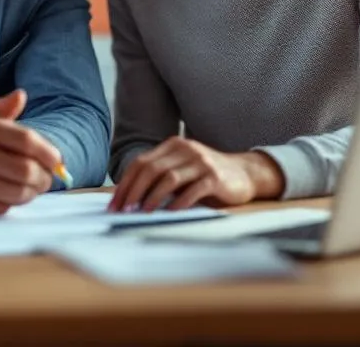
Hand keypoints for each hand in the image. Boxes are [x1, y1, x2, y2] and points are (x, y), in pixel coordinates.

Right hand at [0, 89, 61, 215]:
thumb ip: (2, 112)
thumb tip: (22, 95)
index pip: (25, 140)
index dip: (48, 151)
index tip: (57, 159)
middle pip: (27, 170)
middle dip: (45, 177)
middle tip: (48, 177)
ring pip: (19, 192)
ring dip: (33, 191)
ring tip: (33, 185)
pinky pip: (5, 207)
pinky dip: (14, 201)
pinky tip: (9, 193)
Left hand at [108, 137, 284, 211]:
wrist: (245, 173)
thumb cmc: (207, 177)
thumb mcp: (182, 172)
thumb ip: (160, 179)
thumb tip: (129, 199)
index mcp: (173, 146)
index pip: (141, 163)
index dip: (125, 184)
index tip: (114, 204)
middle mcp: (186, 150)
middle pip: (151, 169)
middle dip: (133, 191)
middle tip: (123, 210)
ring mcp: (201, 162)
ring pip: (169, 178)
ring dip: (152, 197)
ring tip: (141, 213)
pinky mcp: (215, 177)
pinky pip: (192, 190)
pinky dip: (178, 203)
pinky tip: (169, 213)